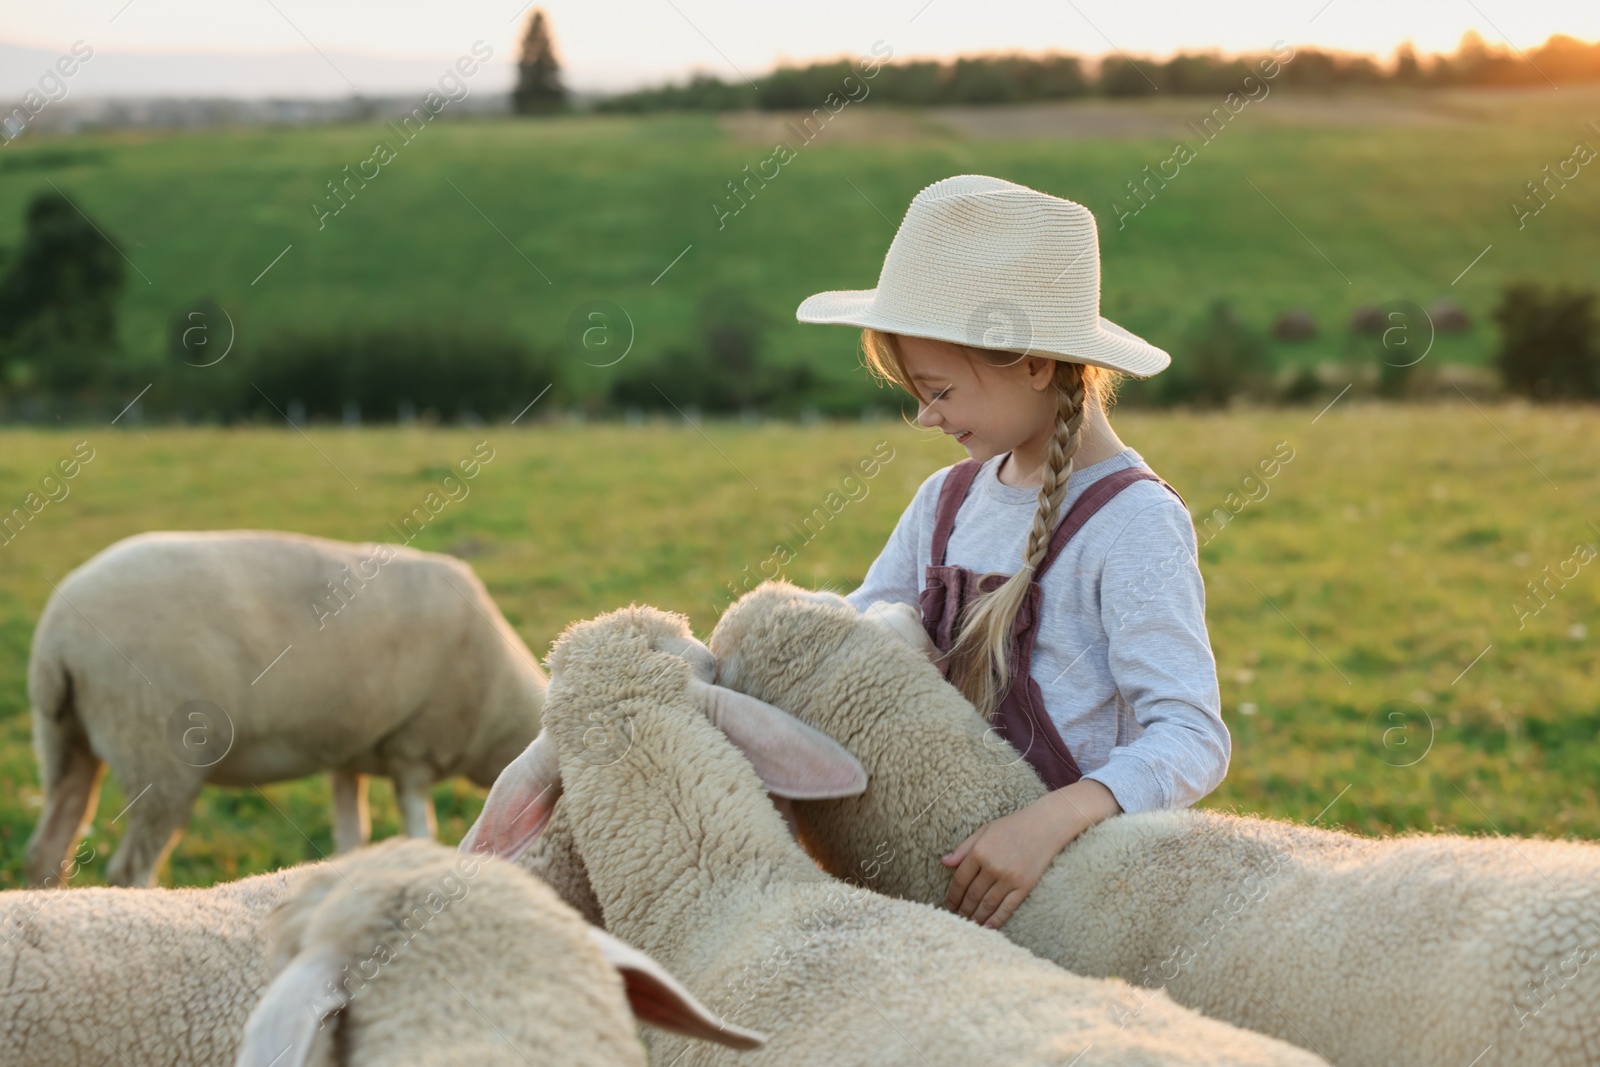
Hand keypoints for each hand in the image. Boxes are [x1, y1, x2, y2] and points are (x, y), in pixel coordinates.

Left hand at [941, 779, 1120, 928]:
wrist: (1045, 825)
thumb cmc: (1012, 826)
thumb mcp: (984, 831)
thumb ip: (963, 848)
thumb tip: (944, 862)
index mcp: (979, 852)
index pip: (960, 880)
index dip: (952, 896)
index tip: (947, 906)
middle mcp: (992, 867)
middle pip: (972, 895)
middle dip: (962, 910)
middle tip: (956, 919)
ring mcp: (1009, 878)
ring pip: (987, 904)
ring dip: (976, 917)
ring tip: (969, 925)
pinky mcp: (1025, 886)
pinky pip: (1007, 907)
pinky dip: (996, 920)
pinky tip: (988, 928)